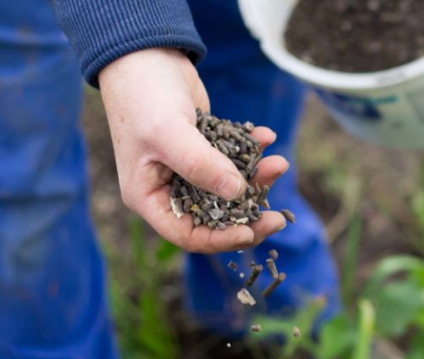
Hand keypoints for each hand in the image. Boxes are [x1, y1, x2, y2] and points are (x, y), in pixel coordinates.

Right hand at [99, 48, 289, 252]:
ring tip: (279, 162)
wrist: (144, 54)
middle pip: (214, 217)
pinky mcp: (204, 146)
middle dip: (248, 214)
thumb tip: (238, 193)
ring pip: (228, 188)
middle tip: (279, 216)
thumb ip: (201, 166)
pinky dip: (251, 150)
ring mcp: (187, 167)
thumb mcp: (170, 133)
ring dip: (256, 178)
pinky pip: (233, 158)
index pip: (188, 233)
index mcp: (149, 197)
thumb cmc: (144, 96)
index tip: (251, 232)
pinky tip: (266, 136)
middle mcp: (168, 187)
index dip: (220, 239)